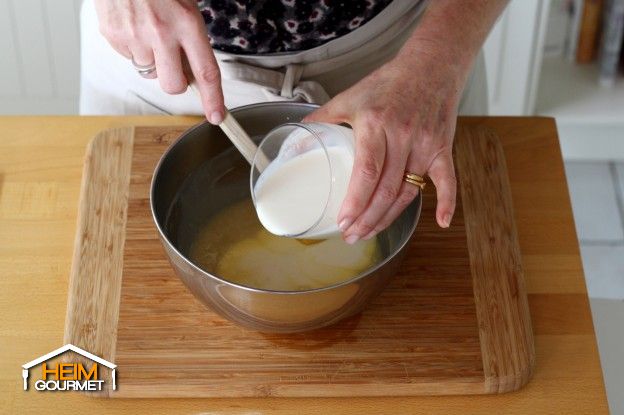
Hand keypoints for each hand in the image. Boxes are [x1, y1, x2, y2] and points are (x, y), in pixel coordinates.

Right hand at [94, 0, 224, 122]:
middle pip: (173, 85)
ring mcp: (134, 36)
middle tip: (174, 63)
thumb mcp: (187, 4)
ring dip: (152, 59)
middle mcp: (161, 33)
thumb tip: (195, 69)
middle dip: (176, 82)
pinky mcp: (113, 36)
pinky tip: (134, 25)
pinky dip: (133, 47)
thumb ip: (192, 36)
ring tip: (149, 30)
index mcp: (187, 23)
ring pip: (148, 71)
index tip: (217, 116)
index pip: (206, 72)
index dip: (213, 99)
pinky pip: (128, 57)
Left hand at [304, 50, 464, 242]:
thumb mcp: (350, 96)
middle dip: (367, 219)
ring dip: (389, 217)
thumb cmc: (388, 82)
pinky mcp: (443, 148)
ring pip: (408, 192)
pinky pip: (447, 179)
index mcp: (375, 124)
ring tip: (370, 232)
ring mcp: (425, 144)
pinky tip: (442, 223)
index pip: (366, 172)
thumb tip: (295, 139)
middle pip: (385, 189)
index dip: (355, 202)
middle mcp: (402, 136)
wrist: (430, 66)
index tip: (342, 222)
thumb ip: (323, 118)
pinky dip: (447, 201)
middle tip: (351, 235)